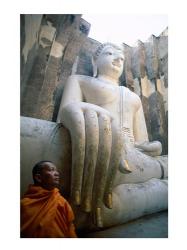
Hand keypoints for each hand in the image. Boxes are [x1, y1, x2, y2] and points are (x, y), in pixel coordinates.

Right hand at [60, 102, 122, 226]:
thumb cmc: (86, 128)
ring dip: (87, 178)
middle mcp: (105, 116)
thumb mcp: (101, 139)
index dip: (111, 178)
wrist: (69, 109)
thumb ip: (114, 153)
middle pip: (105, 155)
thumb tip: (127, 171)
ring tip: (83, 199)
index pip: (116, 154)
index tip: (106, 200)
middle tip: (93, 204)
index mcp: (114, 122)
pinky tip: (76, 183)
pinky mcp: (74, 113)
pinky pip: (78, 144)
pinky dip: (78, 166)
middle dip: (99, 182)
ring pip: (92, 151)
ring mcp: (90, 113)